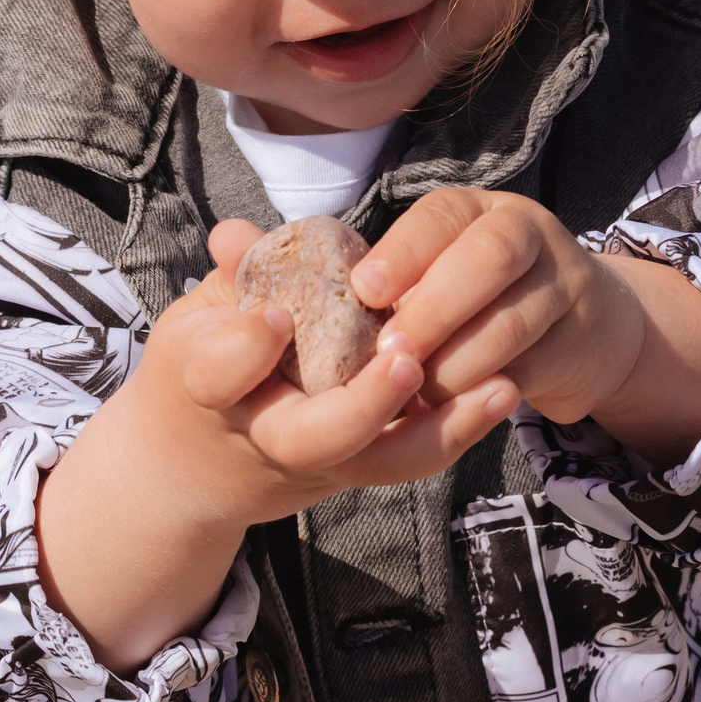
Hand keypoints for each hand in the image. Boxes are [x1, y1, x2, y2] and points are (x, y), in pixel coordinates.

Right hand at [128, 219, 521, 523]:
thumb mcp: (198, 317)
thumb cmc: (203, 367)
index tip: (272, 315)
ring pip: (379, 461)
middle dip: (362, 404)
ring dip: (441, 427)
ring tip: (496, 385)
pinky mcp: (359, 467)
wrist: (199, 467)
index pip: (219, 376)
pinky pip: (411, 457)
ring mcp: (319, 461)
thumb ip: (230, 276)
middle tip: (403, 361)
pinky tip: (502, 391)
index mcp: (210, 388)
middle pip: (312, 440)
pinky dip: (459, 428)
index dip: (242, 349)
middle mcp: (266, 436)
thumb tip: (237, 234)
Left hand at [350, 189, 700, 462]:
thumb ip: (399, 286)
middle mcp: (528, 234)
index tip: (365, 290)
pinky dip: (481, 393)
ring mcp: (562, 285)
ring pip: (511, 321)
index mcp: (480, 210)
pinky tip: (448, 409)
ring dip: (455, 363)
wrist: (586, 325)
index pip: (443, 215)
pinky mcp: (577, 343)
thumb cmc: (480, 299)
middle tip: (391, 353)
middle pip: (489, 258)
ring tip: (414, 391)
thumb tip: (324, 322)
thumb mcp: (443, 272)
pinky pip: (528, 370)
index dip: (404, 251)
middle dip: (433, 309)